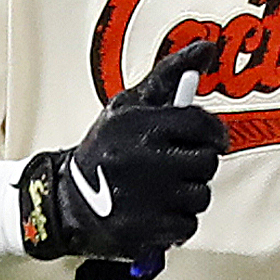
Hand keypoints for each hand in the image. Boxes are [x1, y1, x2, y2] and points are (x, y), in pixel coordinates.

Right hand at [19, 32, 226, 264]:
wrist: (66, 201)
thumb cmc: (103, 150)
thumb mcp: (129, 106)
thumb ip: (169, 75)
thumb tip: (206, 48)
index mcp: (139, 126)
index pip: (201, 125)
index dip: (213, 133)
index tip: (211, 140)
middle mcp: (143, 161)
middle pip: (206, 163)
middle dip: (195, 165)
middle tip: (174, 166)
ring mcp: (144, 199)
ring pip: (200, 196)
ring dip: (187, 195)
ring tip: (162, 191)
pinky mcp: (144, 231)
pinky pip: (187, 226)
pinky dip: (176, 223)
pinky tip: (157, 213)